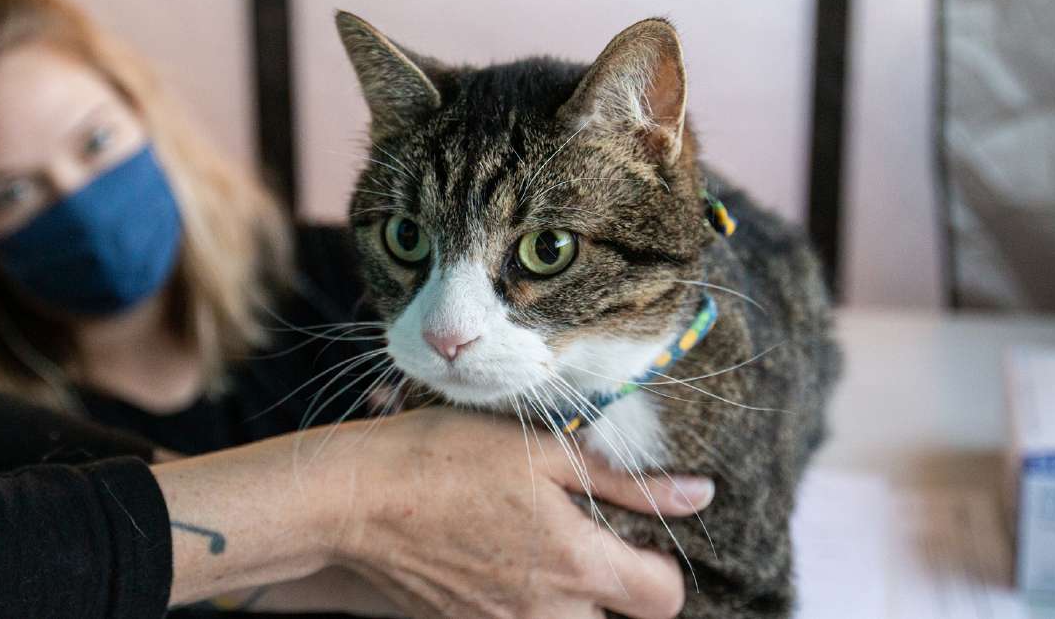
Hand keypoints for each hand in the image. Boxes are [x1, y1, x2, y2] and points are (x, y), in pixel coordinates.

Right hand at [331, 408, 713, 618]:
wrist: (355, 500)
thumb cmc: (446, 460)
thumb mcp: (543, 452)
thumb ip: (625, 482)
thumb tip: (699, 496)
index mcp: (577, 565)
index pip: (663, 601)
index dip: (661, 568)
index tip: (634, 535)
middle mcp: (546, 615)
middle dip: (611, 591)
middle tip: (581, 537)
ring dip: (566, 599)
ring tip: (536, 546)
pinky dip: (520, 604)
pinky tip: (495, 557)